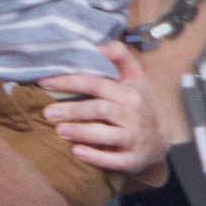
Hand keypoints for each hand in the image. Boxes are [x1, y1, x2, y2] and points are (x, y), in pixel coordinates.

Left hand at [42, 41, 168, 181]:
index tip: (45, 83)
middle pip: (100, 108)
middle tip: (48, 113)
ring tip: (59, 131)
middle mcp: (134, 114)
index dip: (70, 82)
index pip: (97, 84)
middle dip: (73, 109)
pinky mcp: (133, 159)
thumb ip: (121, 58)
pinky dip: (96, 156)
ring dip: (82, 132)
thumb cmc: (140, 105)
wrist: (160, 140)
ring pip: (107, 134)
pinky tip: (77, 152)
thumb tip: (101, 45)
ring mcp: (134, 137)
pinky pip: (114, 159)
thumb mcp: (136, 79)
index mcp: (130, 92)